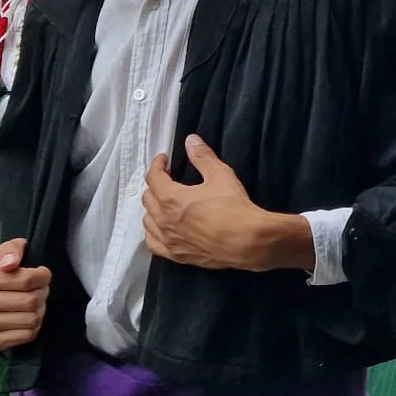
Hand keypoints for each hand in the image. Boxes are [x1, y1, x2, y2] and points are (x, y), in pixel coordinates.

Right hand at [0, 238, 50, 349]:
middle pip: (31, 301)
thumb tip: (9, 264)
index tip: (42, 276)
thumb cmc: (7, 274)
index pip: (26, 280)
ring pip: (31, 319)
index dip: (42, 277)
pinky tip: (26, 320)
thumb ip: (11, 250)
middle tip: (39, 292)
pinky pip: (26, 336)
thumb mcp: (10, 253)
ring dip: (39, 312)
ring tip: (33, 306)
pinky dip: (33, 328)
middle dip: (42, 295)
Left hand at [142, 137, 285, 270]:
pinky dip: (153, 232)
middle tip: (168, 179)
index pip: (153, 177)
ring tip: (164, 203)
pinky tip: (161, 229)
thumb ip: (203, 157)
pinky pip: (153, 243)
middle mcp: (163, 220)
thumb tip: (191, 140)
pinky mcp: (176, 255)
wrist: (247, 241)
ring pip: (147, 221)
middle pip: (147, 198)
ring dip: (152, 208)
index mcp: (171, 198)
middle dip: (155, 185)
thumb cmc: (234, 207)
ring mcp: (168, 240)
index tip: (165, 160)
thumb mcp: (221, 176)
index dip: (157, 165)